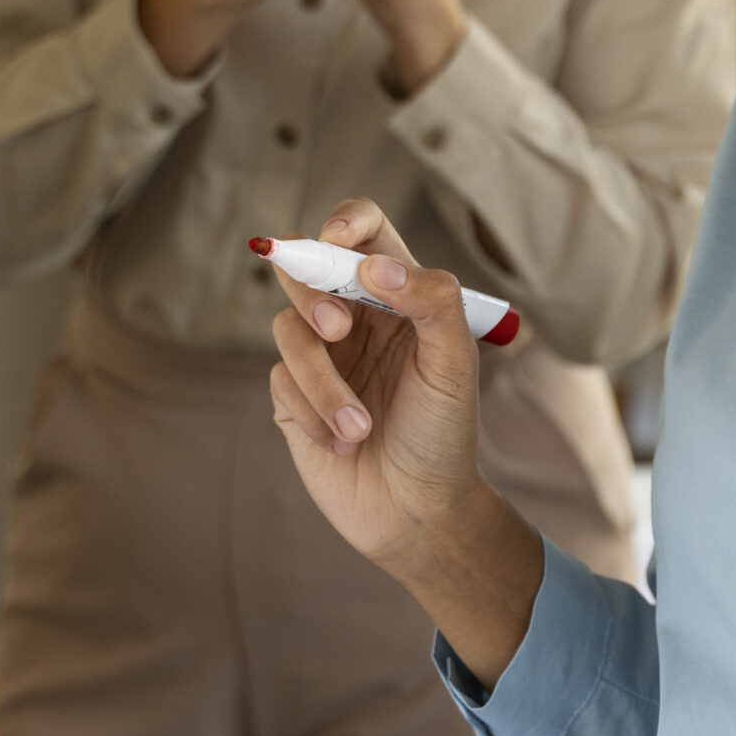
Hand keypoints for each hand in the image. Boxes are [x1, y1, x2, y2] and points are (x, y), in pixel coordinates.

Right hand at [269, 196, 545, 685]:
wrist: (418, 513)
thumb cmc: (444, 433)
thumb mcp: (454, 363)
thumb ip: (430, 300)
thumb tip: (374, 265)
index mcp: (400, 295)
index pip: (364, 231)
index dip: (345, 222)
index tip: (338, 242)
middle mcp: (356, 316)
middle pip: (307, 267)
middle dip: (315, 295)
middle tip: (339, 331)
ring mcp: (321, 356)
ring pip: (287, 330)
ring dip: (323, 380)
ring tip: (361, 427)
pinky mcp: (292, 396)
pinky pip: (280, 381)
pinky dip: (313, 412)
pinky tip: (345, 444)